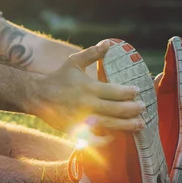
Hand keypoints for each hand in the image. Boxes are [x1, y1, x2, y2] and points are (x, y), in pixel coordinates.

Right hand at [26, 40, 144, 131]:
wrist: (38, 96)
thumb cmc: (59, 78)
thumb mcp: (74, 62)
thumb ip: (92, 53)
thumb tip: (109, 43)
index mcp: (89, 87)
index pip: (116, 91)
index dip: (130, 92)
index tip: (137, 91)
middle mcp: (87, 105)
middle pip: (117, 109)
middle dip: (133, 109)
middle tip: (143, 107)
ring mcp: (82, 119)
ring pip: (111, 124)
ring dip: (128, 125)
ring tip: (140, 124)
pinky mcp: (76, 130)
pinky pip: (94, 138)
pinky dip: (106, 139)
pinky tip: (115, 136)